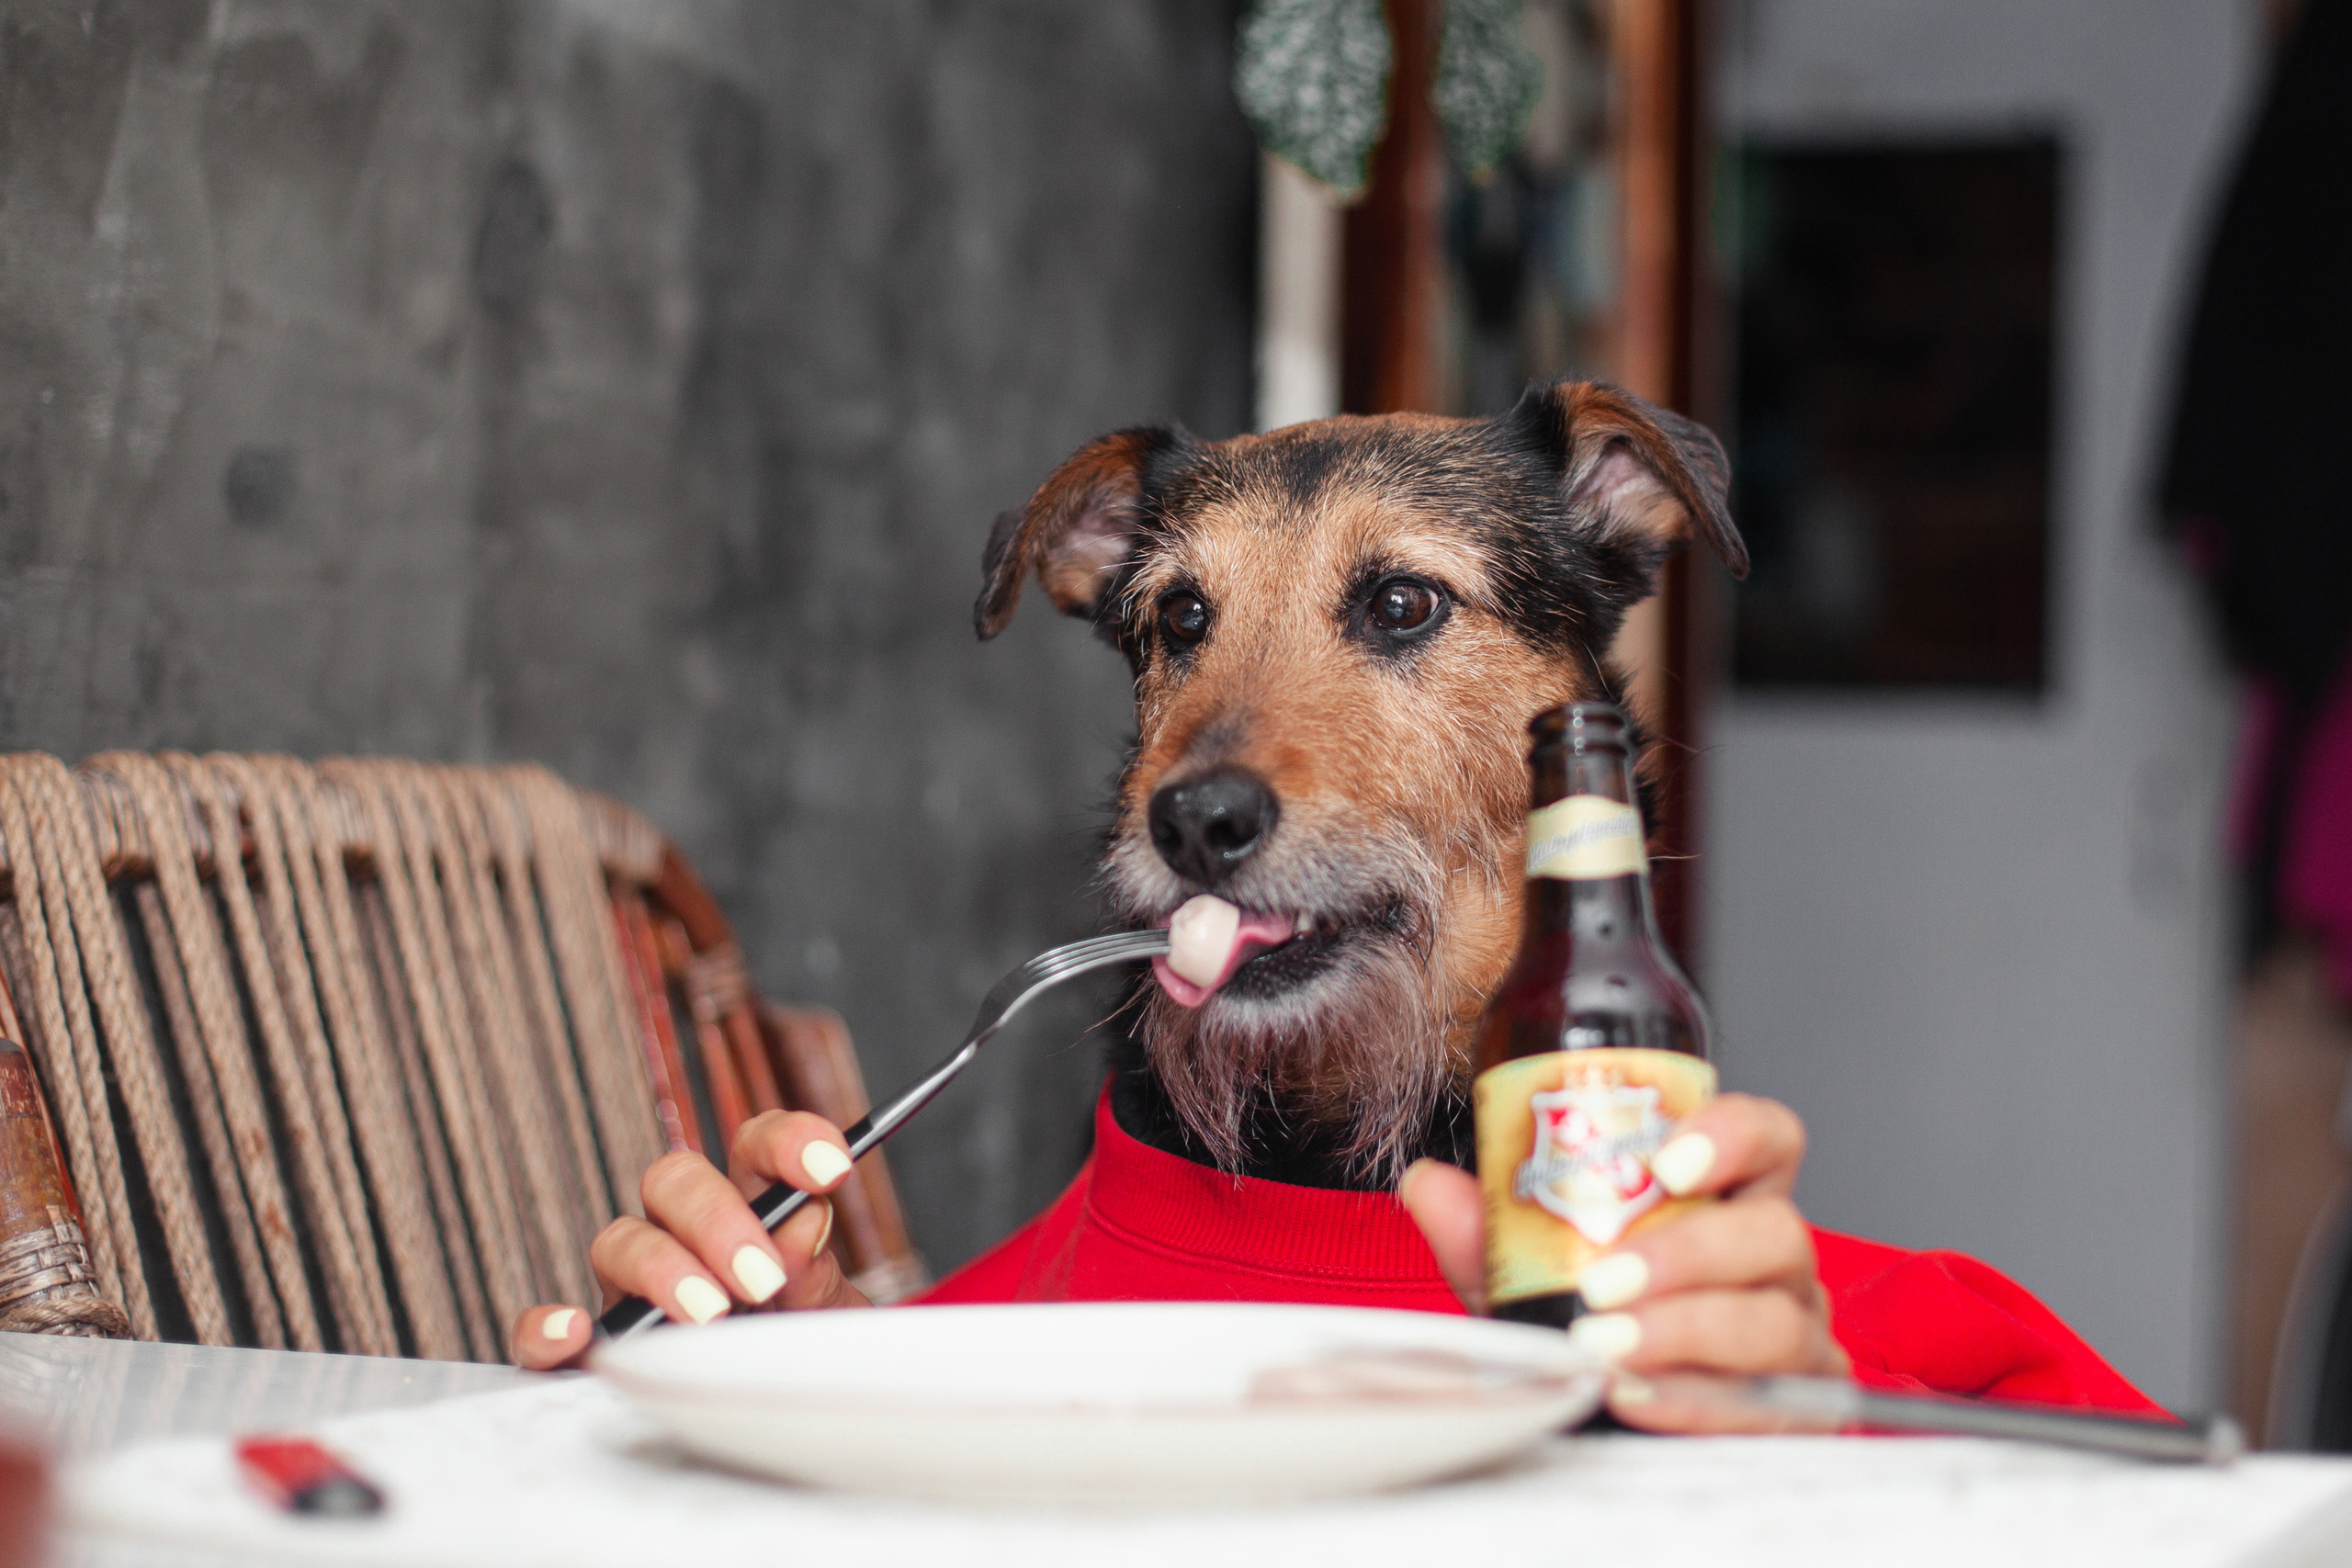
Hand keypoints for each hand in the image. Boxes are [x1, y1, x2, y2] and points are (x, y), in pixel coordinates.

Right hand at [510, 1110, 873, 1368]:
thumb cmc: (803, 1355)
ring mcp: (631, 1287)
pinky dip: (546, 1327)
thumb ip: (816, 1272)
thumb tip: (803, 1221)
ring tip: (710, 1315)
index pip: (755, 1147)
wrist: (779, 1419)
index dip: (787, 1144)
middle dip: (716, 1219)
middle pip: (674, 1180)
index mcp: (749, 1209)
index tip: (830, 1167)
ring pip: (617, 1241)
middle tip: (761, 1277)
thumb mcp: (825, 1317)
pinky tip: (573, 1335)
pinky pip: (540, 1330)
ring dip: (660, 1269)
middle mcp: (681, 1235)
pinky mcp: (593, 1347)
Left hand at [1398, 1091, 1847, 1431]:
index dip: (1732, 1136)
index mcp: (1726, 1198)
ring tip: (1609, 1346)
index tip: (1667, 1162)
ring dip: (1685, 1329)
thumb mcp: (1530, 1275)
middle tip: (1605, 1280)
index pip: (1767, 1137)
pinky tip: (1639, 1395)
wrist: (1611, 1420)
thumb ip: (1487, 1232)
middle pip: (1776, 1230)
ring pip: (1775, 1319)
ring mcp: (1796, 1332)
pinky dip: (1695, 1397)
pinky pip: (1768, 1401)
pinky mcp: (1796, 1407)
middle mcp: (1774, 1259)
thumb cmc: (1593, 1323)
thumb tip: (1428, 1184)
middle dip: (1687, 1253)